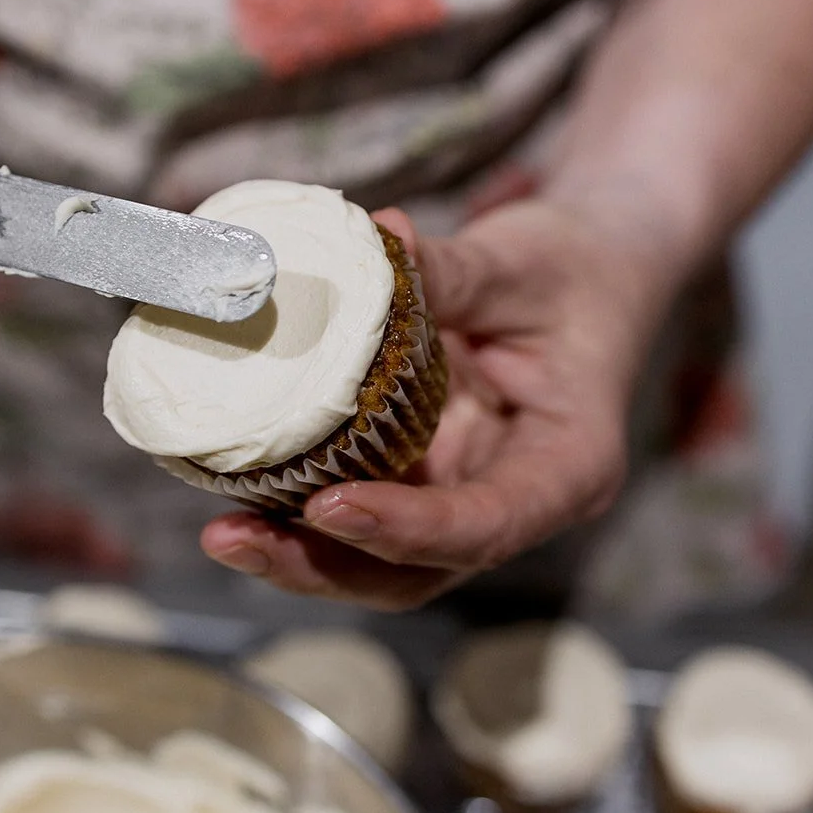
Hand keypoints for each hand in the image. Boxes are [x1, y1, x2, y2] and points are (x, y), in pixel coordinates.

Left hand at [200, 199, 667, 609]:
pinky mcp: (419, 482)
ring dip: (299, 557)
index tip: (329, 507)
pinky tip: (236, 489)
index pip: (488, 524)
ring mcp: (461, 500)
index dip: (407, 529)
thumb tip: (377, 238)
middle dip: (324, 566)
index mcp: (567, 467)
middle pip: (419, 573)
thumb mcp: (521, 263)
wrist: (590, 275)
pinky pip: (357, 516)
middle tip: (233, 537)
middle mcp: (514, 504)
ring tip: (221, 533)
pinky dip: (297, 514)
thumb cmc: (572, 272)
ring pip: (379, 566)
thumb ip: (451, 269)